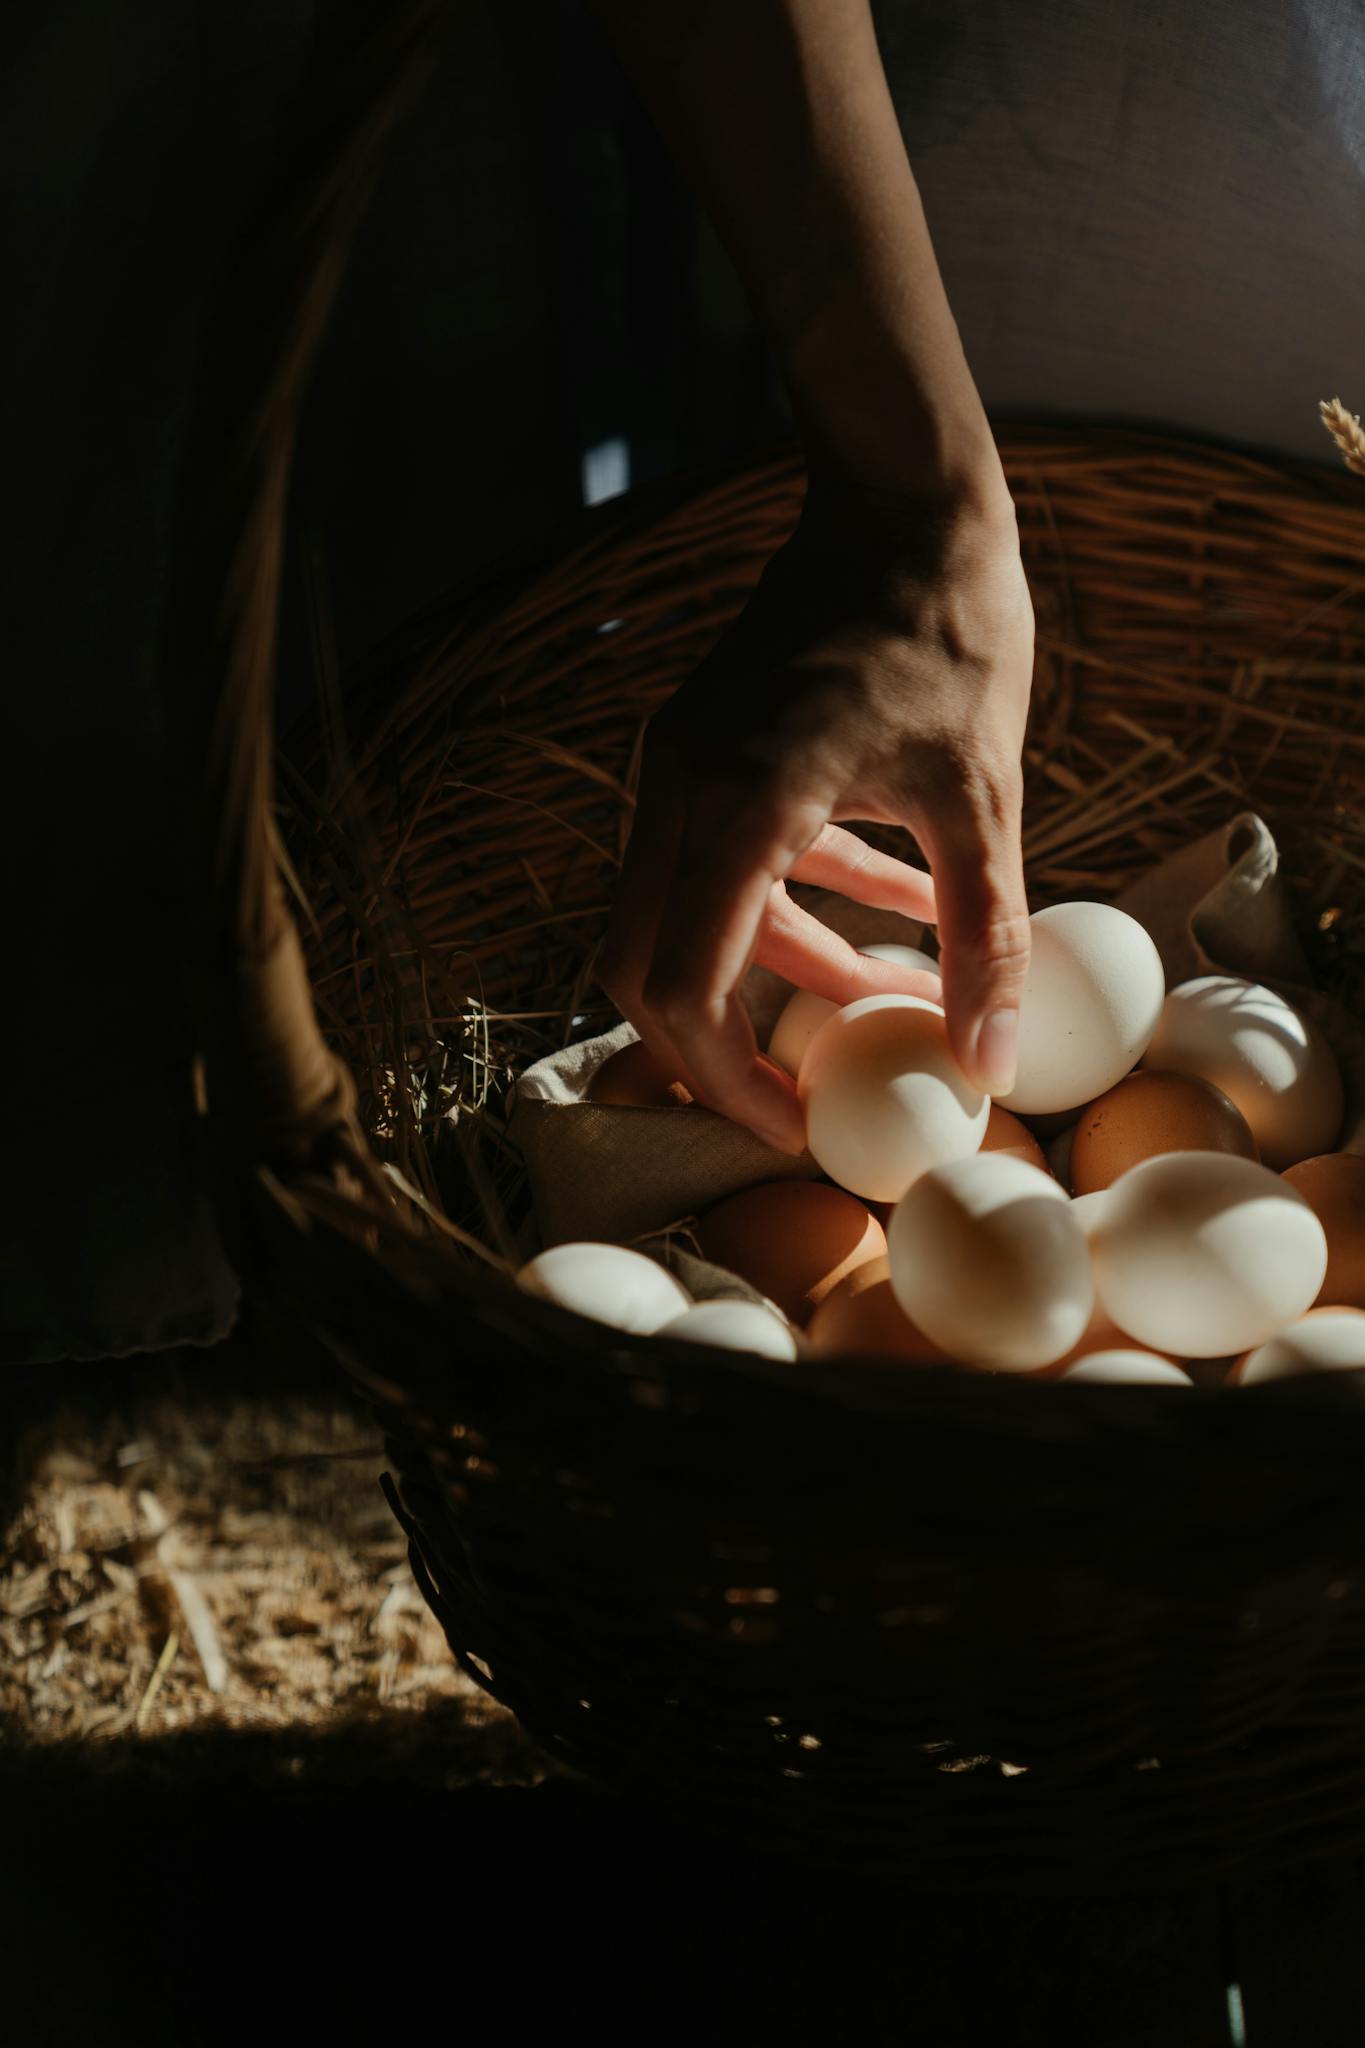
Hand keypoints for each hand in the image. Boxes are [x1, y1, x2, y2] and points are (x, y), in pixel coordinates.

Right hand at [599, 474, 1033, 1152]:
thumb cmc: (951, 633)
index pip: (685, 983)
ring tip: (889, 1000)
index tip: (792, 1132)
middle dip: (721, 1049)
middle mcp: (679, 786)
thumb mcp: (984, 798)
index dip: (727, 1079)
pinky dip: (789, 905)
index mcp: (737, 801)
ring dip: (775, 973)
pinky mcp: (698, 748)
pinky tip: (890, 915)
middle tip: (800, 1103)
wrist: (904, 502)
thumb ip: (983, 938)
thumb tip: (992, 1065)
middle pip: (648, 966)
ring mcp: (677, 762)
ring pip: (686, 917)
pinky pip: (719, 863)